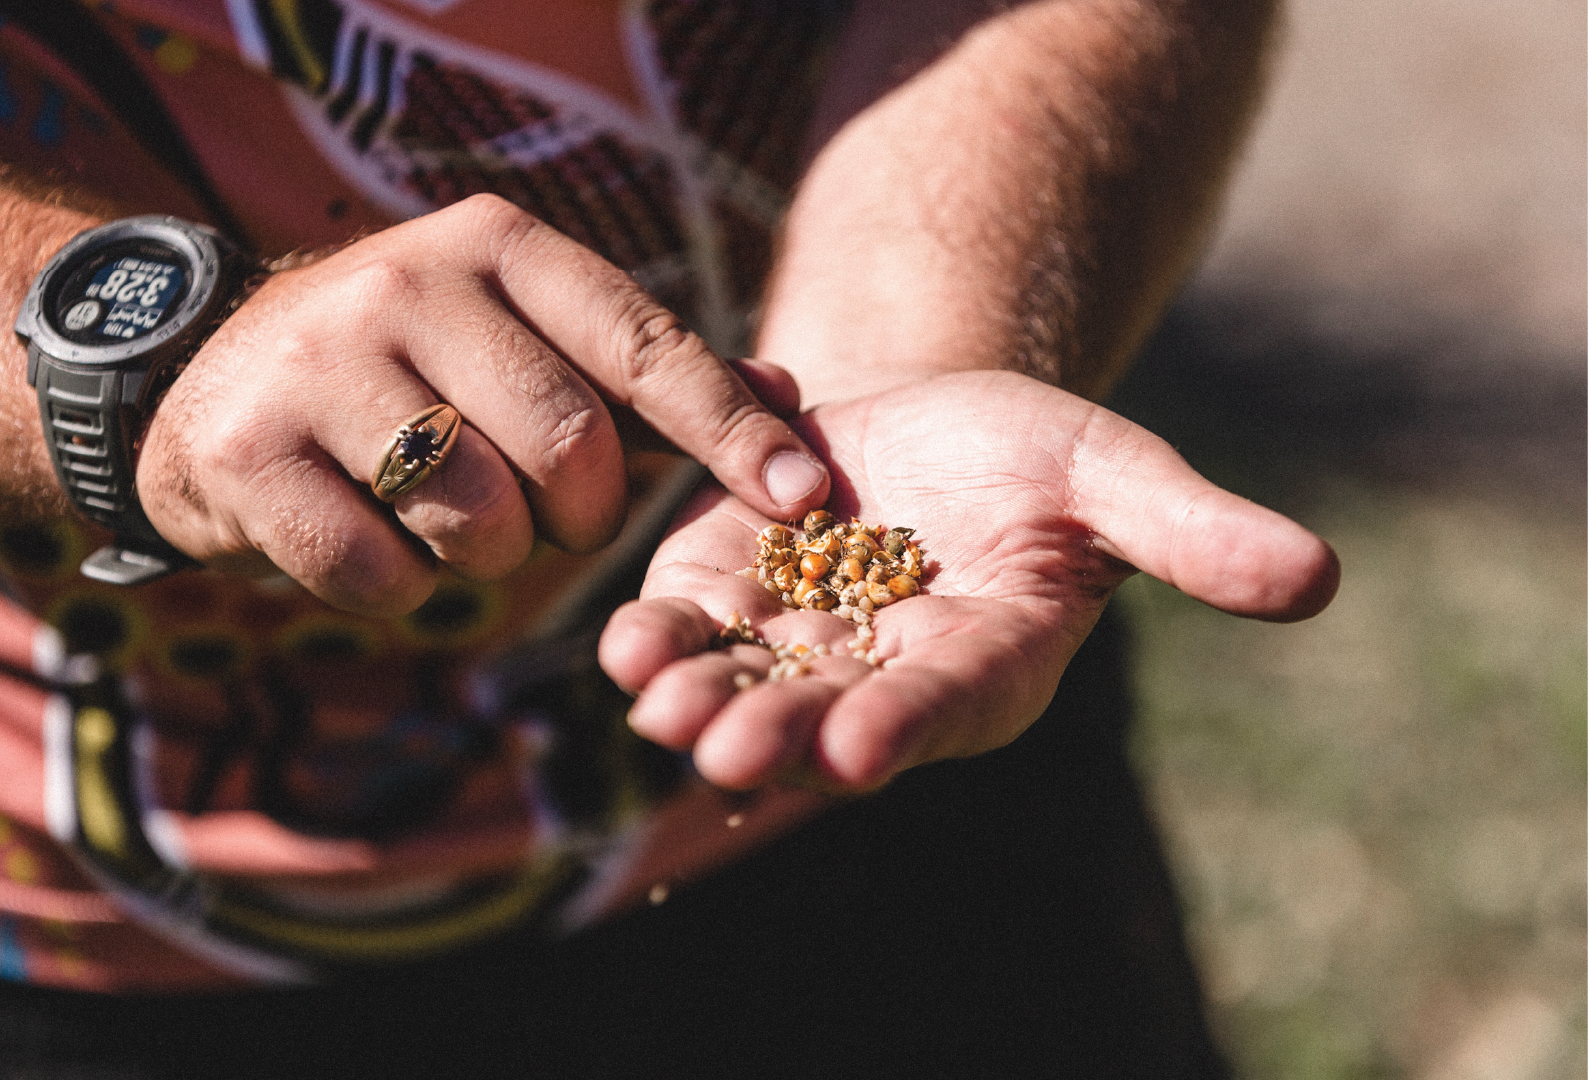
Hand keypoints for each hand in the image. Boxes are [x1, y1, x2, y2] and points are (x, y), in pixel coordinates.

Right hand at [133, 195, 828, 613]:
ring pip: (476, 517)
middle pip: (568, 448)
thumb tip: (786, 397)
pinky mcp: (247, 453)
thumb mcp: (519, 328)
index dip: (728, 429)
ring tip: (450, 520)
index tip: (802, 496)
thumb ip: (645, 367)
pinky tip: (375, 541)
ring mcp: (319, 363)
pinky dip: (401, 588)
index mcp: (496, 247)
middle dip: (579, 518)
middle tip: (543, 516)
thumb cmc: (405, 362)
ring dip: (488, 556)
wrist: (203, 370)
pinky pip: (380, 572)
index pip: (643, 343)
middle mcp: (409, 284)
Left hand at [600, 370, 1339, 791]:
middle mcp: (883, 674)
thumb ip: (1192, 531)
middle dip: (779, 731)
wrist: (924, 420)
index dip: (910, 721)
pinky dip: (653, 640)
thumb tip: (1321, 579)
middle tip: (728, 750)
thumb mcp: (1111, 472)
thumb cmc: (1033, 454)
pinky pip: (686, 631)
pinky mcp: (724, 596)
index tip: (862, 747)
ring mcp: (795, 642)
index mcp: (988, 657)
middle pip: (828, 714)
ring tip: (657, 702)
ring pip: (743, 687)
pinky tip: (620, 645)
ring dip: (697, 700)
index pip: (950, 698)